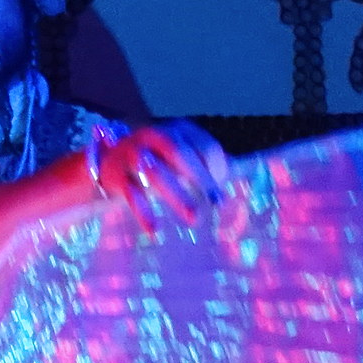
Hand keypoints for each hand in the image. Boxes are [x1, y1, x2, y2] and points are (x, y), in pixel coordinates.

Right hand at [88, 122, 242, 239]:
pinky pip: (132, 194)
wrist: (109, 160)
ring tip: (195, 219)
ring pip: (156, 173)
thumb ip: (209, 164)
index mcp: (177, 130)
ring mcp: (133, 153)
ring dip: (177, 196)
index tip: (222, 194)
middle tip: (217, 203)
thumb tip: (253, 171)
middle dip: (201, 179)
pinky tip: (156, 231)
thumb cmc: (160, 162)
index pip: (204, 146)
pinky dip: (144, 213)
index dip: (217, 169)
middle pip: (180, 155)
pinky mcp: (116, 175)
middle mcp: (154, 135)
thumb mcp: (184, 157)